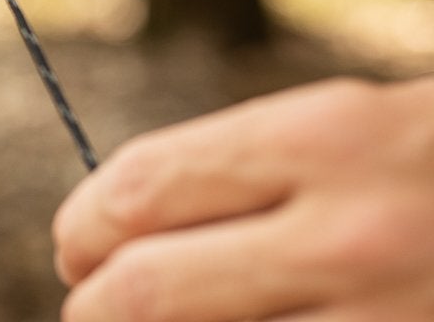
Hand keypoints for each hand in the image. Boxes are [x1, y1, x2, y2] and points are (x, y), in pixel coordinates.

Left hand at [53, 76, 433, 320]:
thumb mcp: (363, 133)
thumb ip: (254, 174)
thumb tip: (119, 229)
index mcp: (327, 139)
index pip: (141, 190)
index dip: (83, 226)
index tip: (75, 248)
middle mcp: (352, 235)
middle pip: (147, 295)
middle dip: (96, 308)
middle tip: (91, 308)